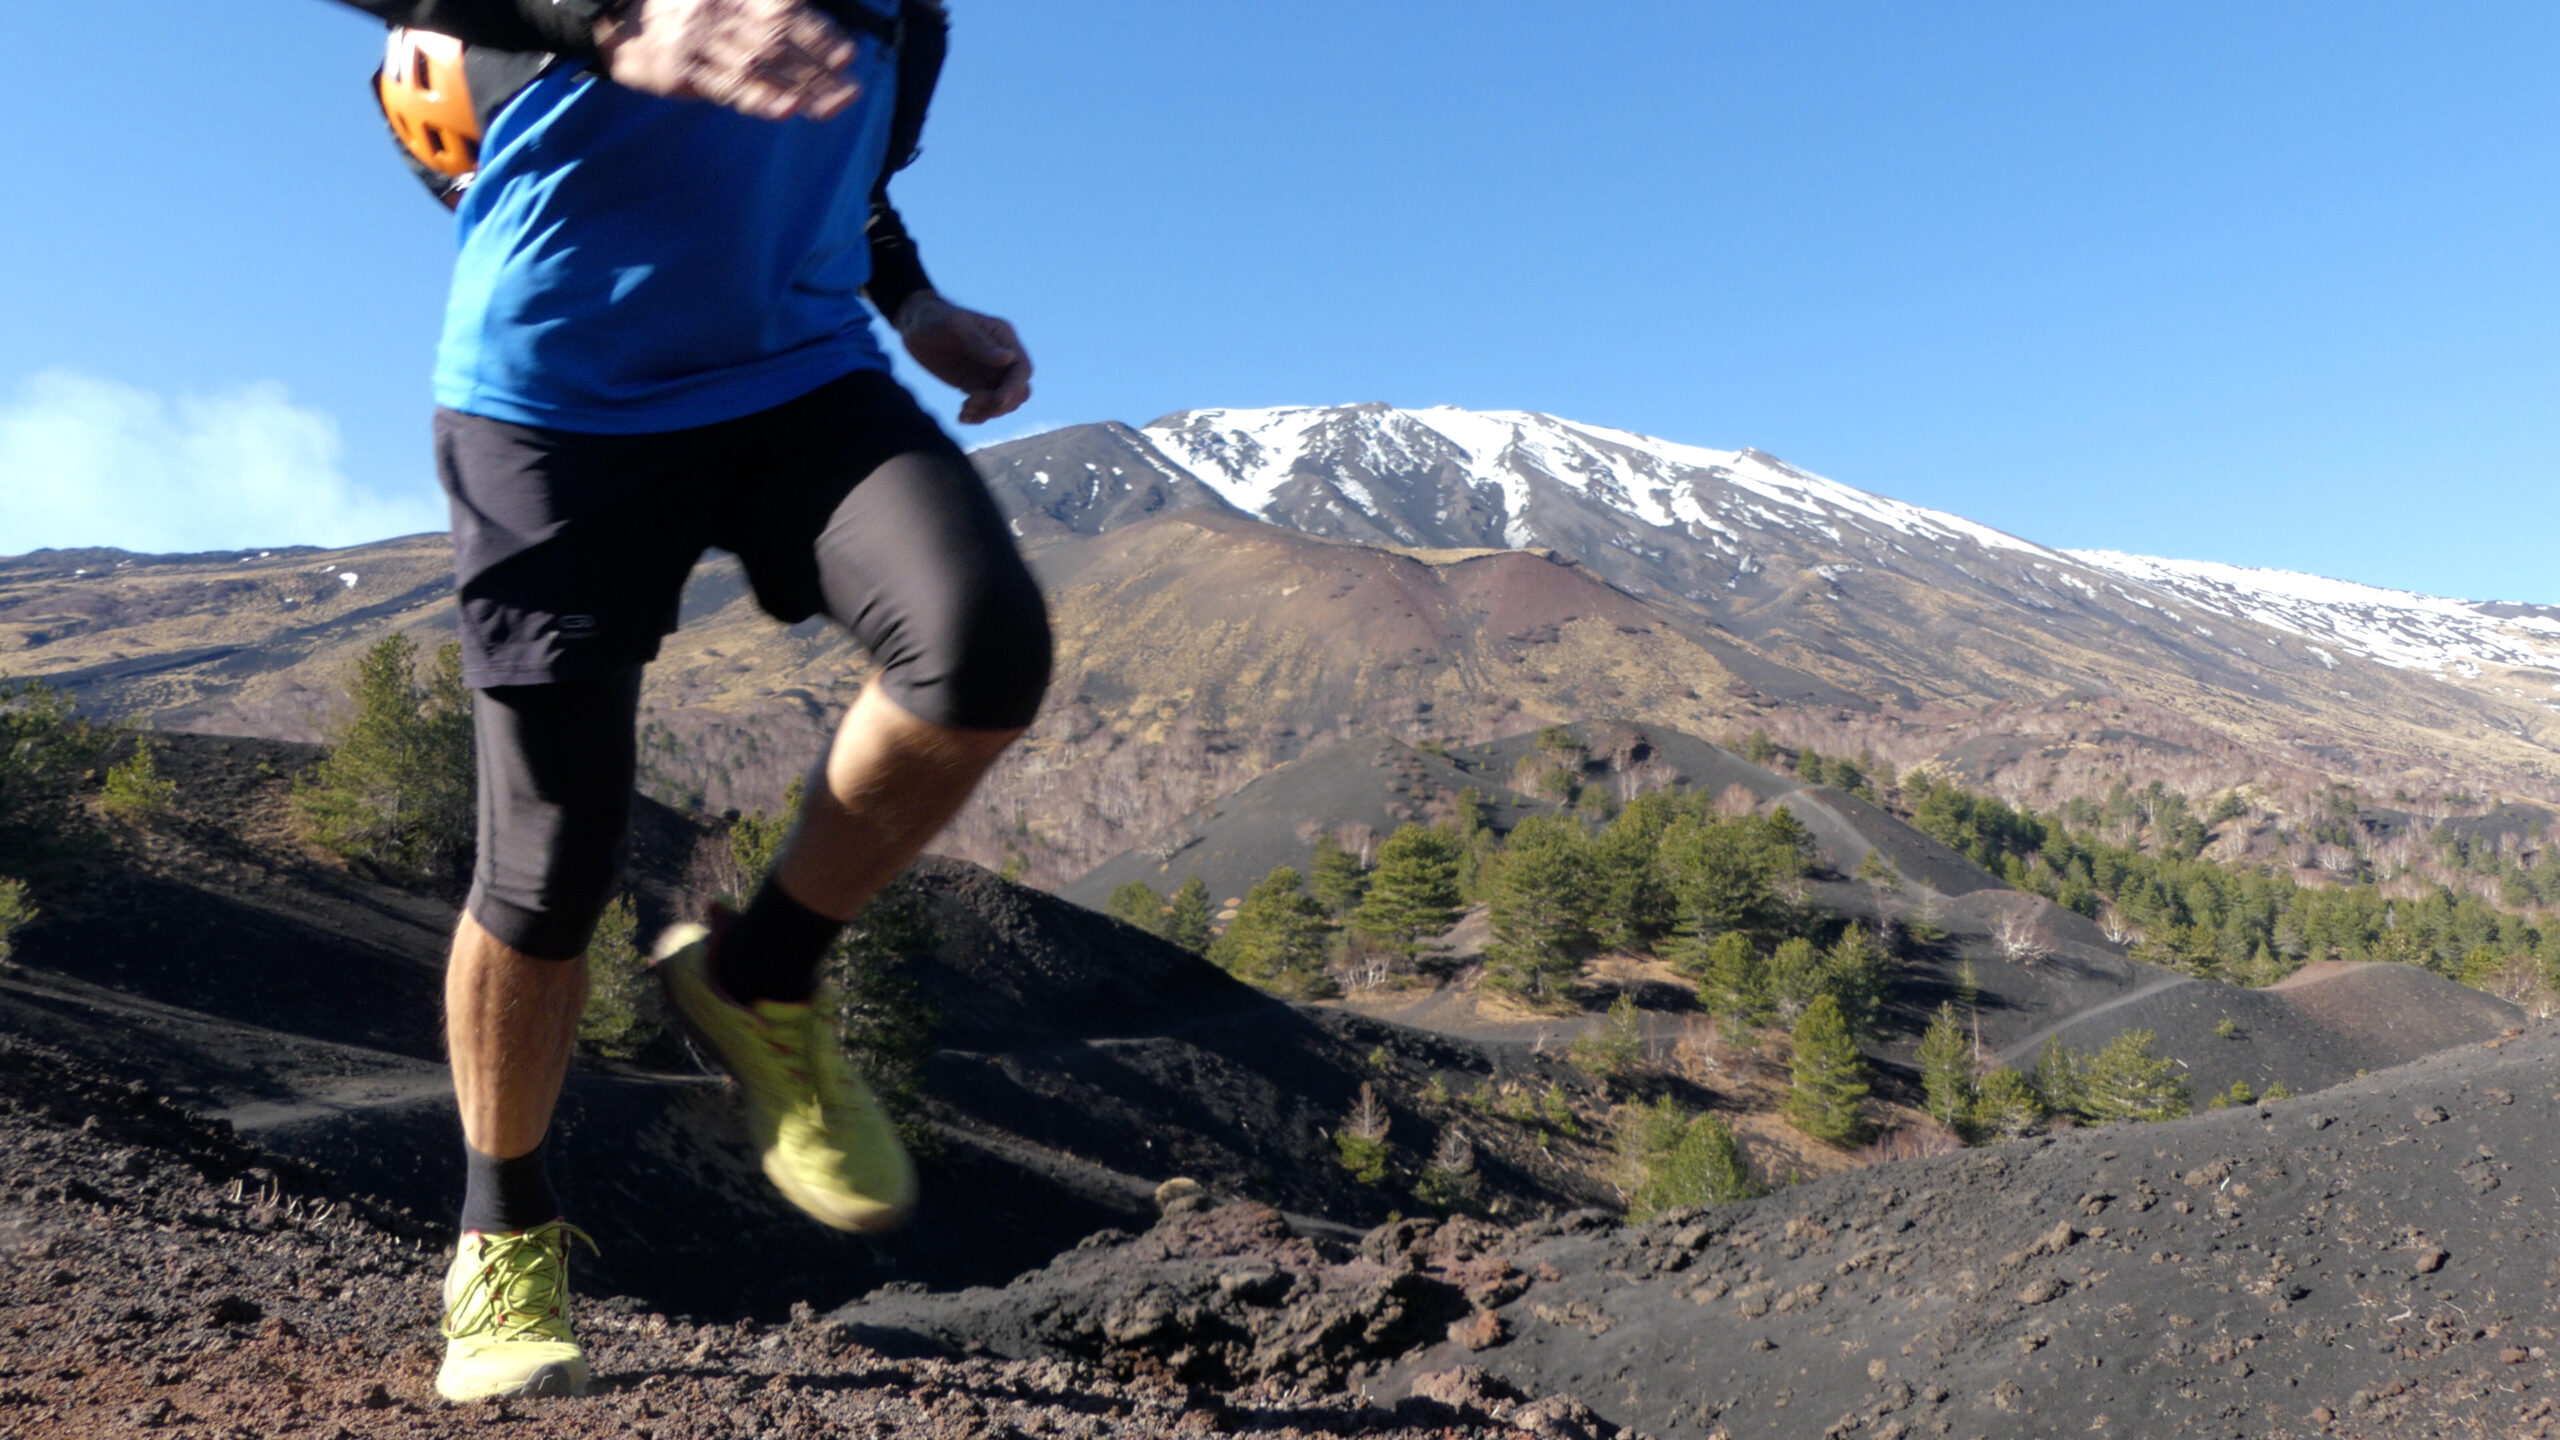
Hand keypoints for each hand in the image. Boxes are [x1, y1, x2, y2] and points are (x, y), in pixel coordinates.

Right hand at [594, 0, 860, 120]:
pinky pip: (725, 87)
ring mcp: (698, 41)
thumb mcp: (718, 0)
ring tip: (831, 107)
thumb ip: (760, 8)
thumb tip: (809, 24)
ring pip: (757, 66)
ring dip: (797, 89)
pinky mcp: (681, 71)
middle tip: (850, 91)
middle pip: (777, 41)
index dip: (817, 33)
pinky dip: (757, 99)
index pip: (783, 10)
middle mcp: (716, 11)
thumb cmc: (680, 11)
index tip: (846, 55)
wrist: (615, 21)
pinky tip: (784, 110)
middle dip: (817, 67)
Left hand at [895, 293, 1032, 423]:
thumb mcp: (956, 326)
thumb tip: (1009, 358)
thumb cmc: (934, 317)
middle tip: (971, 401)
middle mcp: (1002, 359)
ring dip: (988, 412)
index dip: (1015, 387)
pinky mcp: (973, 385)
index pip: (1022, 370)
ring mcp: (988, 374)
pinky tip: (961, 417)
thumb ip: (981, 343)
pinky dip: (978, 416)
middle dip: (1001, 403)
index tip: (998, 399)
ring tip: (963, 410)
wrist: (913, 325)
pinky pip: (986, 407)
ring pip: (1004, 403)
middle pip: (1018, 391)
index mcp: (1004, 339)